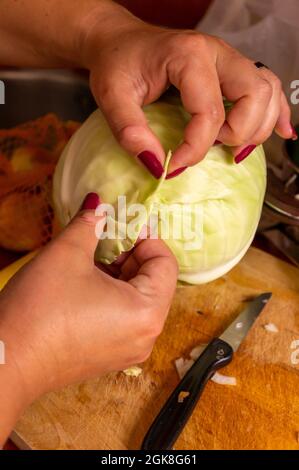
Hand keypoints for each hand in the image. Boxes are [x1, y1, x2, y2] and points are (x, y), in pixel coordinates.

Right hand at [0, 193, 177, 443]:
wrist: (7, 360)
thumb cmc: (41, 309)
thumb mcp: (67, 254)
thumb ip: (90, 223)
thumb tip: (98, 202)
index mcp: (147, 312)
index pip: (165, 263)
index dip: (147, 237)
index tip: (124, 223)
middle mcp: (145, 336)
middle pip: (154, 282)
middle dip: (130, 254)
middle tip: (103, 238)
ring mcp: (128, 350)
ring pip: (137, 299)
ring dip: (118, 273)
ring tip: (89, 261)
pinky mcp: (110, 356)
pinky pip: (123, 317)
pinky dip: (111, 294)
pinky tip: (83, 284)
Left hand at [81, 7, 293, 176]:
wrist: (120, 41)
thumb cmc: (117, 64)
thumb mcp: (111, 96)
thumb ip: (130, 131)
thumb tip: (156, 166)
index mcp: (188, 55)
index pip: (210, 111)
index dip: (196, 148)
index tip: (175, 167)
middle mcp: (217, 52)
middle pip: (255, 95)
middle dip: (239, 132)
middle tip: (213, 149)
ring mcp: (228, 59)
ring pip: (267, 90)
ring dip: (258, 125)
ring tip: (232, 147)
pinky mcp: (230, 69)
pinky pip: (267, 86)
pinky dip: (275, 112)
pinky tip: (281, 132)